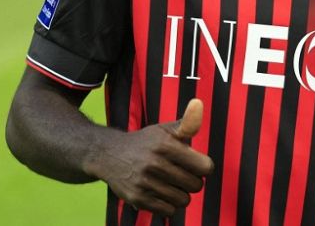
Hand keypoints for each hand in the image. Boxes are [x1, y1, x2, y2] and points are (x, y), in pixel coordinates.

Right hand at [87, 99, 213, 216]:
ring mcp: (145, 182)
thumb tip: (199, 104)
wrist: (108, 155)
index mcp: (165, 144)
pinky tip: (161, 194)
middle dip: (192, 181)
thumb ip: (187, 123)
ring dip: (181, 194)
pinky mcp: (137, 199)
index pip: (205, 167)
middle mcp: (155, 163)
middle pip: (195, 185)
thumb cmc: (145, 142)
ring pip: (184, 200)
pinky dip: (169, 205)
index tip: (195, 164)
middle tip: (180, 174)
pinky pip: (169, 211)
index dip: (203, 167)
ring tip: (170, 184)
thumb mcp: (165, 130)